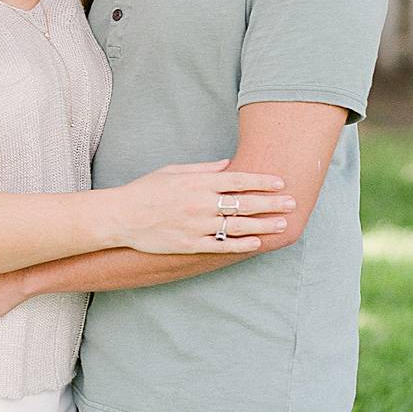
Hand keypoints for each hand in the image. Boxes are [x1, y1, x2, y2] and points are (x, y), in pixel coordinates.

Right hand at [112, 159, 293, 254]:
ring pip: (239, 226)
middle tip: (292, 203)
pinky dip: (242, 244)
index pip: (239, 181)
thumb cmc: (145, 190)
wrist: (120, 217)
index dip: (262, 181)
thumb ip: (202, 169)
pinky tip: (257, 243)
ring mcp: (197, 225)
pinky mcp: (190, 244)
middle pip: (245, 203)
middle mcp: (201, 204)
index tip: (280, 183)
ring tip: (281, 223)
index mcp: (197, 183)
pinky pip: (222, 245)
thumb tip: (228, 165)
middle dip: (271, 203)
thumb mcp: (172, 171)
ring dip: (263, 224)